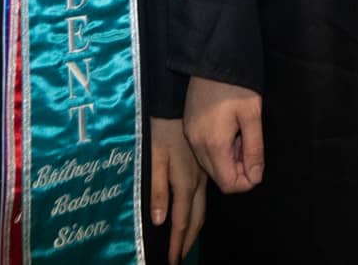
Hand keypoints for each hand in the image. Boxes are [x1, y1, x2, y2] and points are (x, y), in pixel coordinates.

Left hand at [148, 117, 207, 263]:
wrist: (177, 107)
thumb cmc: (162, 132)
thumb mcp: (155, 159)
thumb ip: (158, 190)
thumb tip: (160, 220)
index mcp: (185, 183)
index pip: (181, 220)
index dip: (177, 242)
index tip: (172, 260)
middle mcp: (197, 183)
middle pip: (196, 218)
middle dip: (188, 240)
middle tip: (180, 257)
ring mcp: (202, 176)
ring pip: (202, 209)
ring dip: (194, 228)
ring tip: (186, 242)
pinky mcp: (202, 168)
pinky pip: (203, 198)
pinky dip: (197, 213)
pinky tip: (193, 215)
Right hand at [183, 76, 265, 193]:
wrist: (212, 58)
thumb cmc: (236, 85)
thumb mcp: (252, 116)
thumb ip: (254, 149)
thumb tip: (256, 177)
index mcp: (213, 144)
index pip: (229, 184)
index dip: (247, 181)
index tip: (256, 163)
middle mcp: (197, 144)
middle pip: (219, 178)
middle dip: (238, 170)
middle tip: (249, 145)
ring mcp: (190, 136)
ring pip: (211, 165)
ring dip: (229, 159)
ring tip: (240, 135)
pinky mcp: (189, 127)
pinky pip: (203, 151)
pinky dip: (218, 149)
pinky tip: (229, 130)